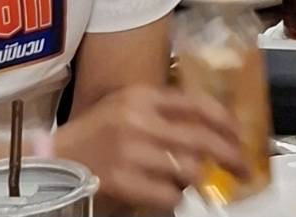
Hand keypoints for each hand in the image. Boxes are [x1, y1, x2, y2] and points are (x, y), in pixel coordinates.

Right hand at [54, 84, 247, 213]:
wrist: (52, 158)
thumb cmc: (94, 134)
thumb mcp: (127, 107)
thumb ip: (164, 111)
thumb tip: (211, 126)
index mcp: (142, 97)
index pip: (198, 105)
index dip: (226, 122)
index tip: (240, 136)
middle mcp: (138, 120)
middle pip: (201, 138)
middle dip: (229, 155)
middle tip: (243, 167)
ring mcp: (130, 151)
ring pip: (188, 168)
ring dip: (198, 179)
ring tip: (198, 183)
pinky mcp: (122, 180)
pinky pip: (167, 194)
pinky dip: (175, 198)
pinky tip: (171, 196)